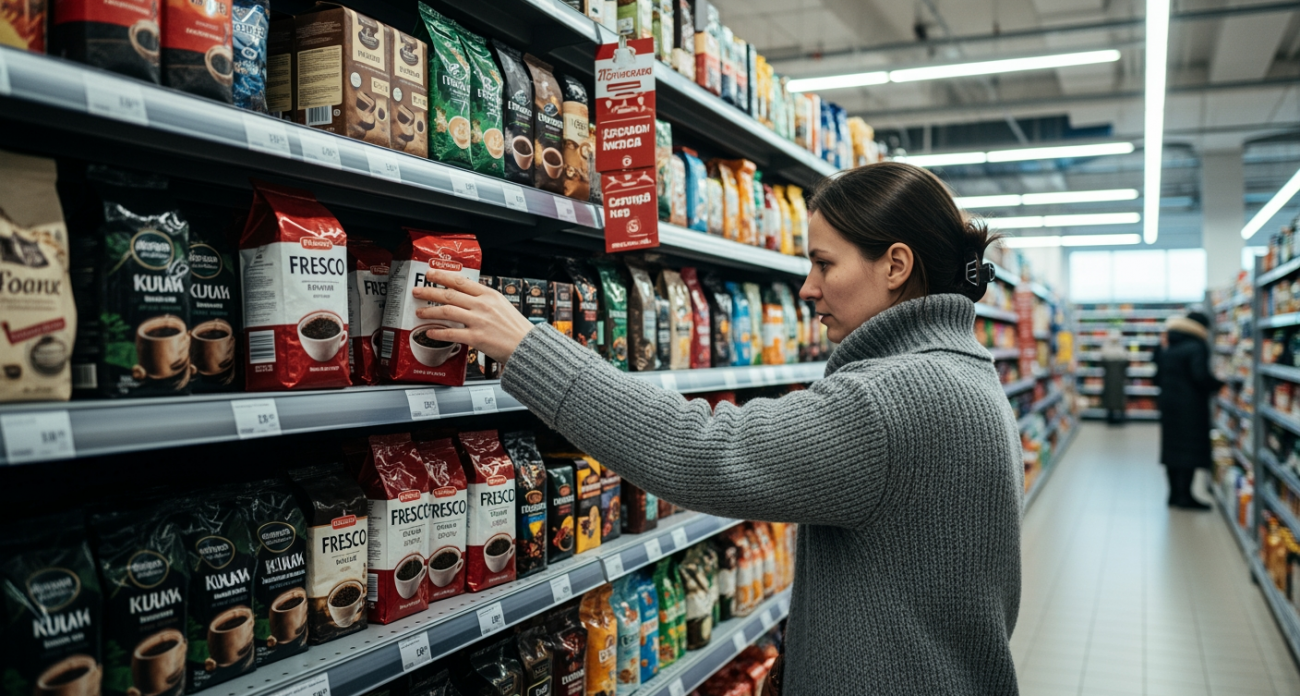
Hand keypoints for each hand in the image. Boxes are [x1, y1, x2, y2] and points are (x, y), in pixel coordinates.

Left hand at [412, 269, 535, 362]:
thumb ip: (485, 301)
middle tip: (417, 291)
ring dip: (430, 311)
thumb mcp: (502, 306)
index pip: (461, 281)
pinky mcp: (476, 338)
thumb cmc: (517, 329)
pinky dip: (438, 333)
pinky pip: (451, 333)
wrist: (527, 346)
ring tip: (420, 312)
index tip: (431, 274)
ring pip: (447, 311)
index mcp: (489, 295)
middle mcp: (482, 305)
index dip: (443, 276)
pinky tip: (430, 332)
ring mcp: (479, 321)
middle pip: (450, 294)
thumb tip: (467, 298)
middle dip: (430, 291)